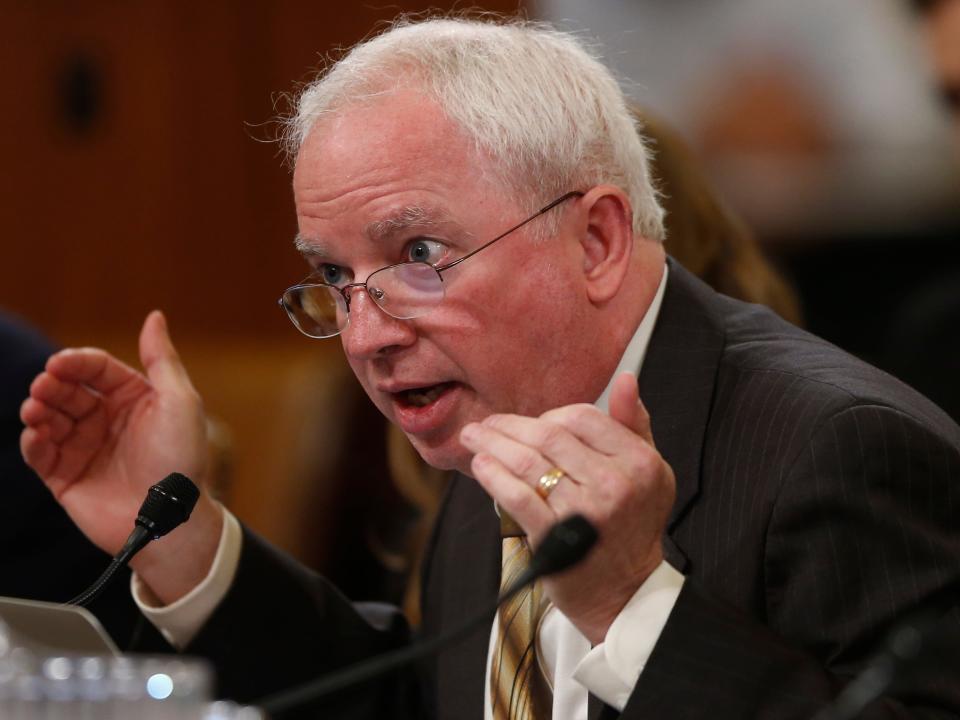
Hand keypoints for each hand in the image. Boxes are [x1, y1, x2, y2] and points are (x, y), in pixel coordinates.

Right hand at [20, 311, 222, 602]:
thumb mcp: (180, 402)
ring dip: (38, 410)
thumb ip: (162, 359)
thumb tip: (154, 316)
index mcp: (132, 398)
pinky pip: (41, 454)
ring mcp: (84, 448)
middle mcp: (106, 420)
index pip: (95, 369)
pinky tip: (37, 435)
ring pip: (49, 419)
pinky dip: (33, 442)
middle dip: (52, 385)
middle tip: (44, 388)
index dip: (76, 363)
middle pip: (68, 391)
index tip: (60, 364)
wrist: (172, 518)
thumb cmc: (182, 459)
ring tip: (36, 410)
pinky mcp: (66, 478)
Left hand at [460, 372, 674, 643]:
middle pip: (548, 435)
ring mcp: (584, 510)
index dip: (549, 416)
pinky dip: (492, 475)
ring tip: (473, 438)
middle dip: (508, 426)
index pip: (582, 417)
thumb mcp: (648, 473)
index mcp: (639, 462)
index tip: (530, 426)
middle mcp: (615, 483)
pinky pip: (515, 494)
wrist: (624, 592)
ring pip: (526, 460)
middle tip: (485, 425)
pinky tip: (480, 465)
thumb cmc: (630, 526)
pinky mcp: (554, 535)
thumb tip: (626, 378)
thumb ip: (634, 425)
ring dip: (491, 443)